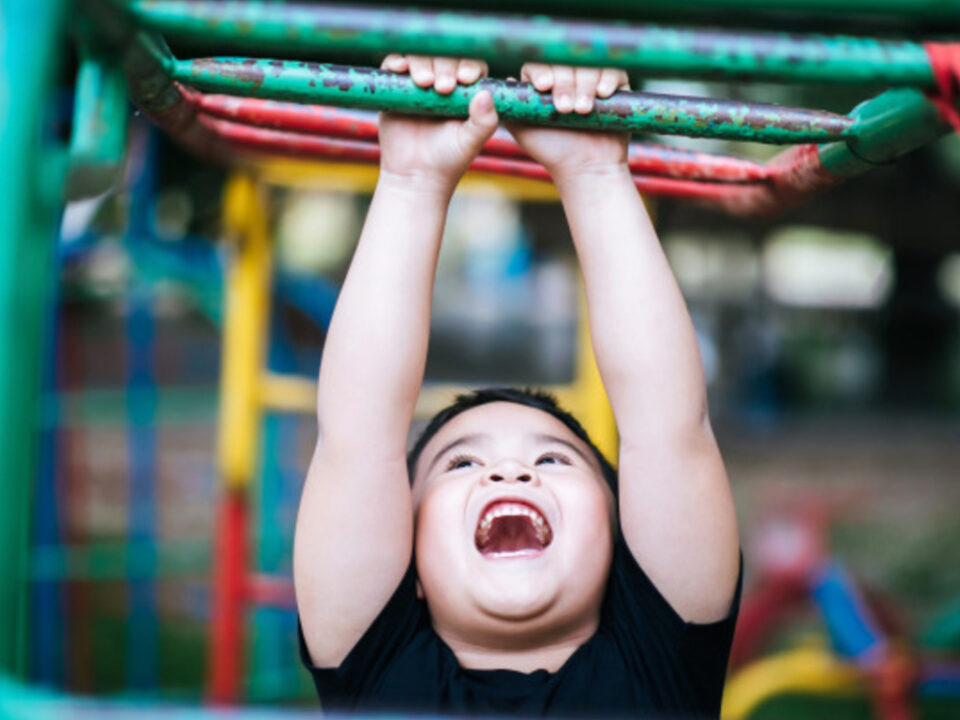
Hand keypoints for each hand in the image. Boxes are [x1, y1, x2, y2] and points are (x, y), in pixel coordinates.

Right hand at [378, 54, 498, 194]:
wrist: (415, 176)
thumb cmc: (448, 160)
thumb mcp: (470, 142)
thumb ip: (484, 121)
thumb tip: (486, 94)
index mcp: (465, 92)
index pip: (470, 66)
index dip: (469, 66)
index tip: (466, 78)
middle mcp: (442, 82)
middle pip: (444, 58)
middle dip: (445, 67)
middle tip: (443, 87)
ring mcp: (417, 84)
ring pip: (419, 58)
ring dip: (422, 64)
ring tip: (424, 83)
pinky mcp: (394, 89)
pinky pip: (393, 66)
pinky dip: (395, 62)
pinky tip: (400, 68)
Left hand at [507, 64, 630, 181]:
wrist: (585, 167)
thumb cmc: (551, 151)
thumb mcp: (523, 130)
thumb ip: (508, 109)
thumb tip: (489, 88)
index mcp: (544, 81)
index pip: (540, 64)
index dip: (542, 72)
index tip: (543, 88)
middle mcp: (567, 75)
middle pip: (566, 63)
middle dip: (565, 84)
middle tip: (565, 109)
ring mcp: (592, 78)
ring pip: (589, 66)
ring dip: (584, 85)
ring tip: (582, 110)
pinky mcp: (615, 84)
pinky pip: (614, 71)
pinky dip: (608, 79)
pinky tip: (602, 94)